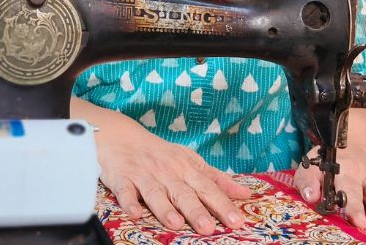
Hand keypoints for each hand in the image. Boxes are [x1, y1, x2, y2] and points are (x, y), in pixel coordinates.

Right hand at [74, 96, 250, 234]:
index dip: (223, 204)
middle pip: (183, 193)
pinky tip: (135, 214)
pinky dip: (129, 202)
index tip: (236, 221)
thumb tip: (244, 194)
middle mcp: (167, 171)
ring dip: (165, 208)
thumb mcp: (191, 161)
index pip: (208, 188)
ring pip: (156, 193)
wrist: (121, 136)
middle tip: (208, 228)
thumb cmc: (161, 154)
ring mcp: (144, 174)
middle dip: (196, 211)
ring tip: (176, 224)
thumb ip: (216, 178)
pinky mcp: (122, 178)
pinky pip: (125, 191)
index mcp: (187, 167)